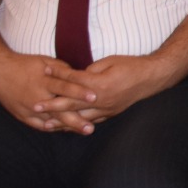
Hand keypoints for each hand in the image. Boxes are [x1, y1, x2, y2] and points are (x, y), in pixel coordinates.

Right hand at [0, 51, 91, 132]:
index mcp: (43, 80)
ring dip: (67, 126)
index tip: (95, 97)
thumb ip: (63, 70)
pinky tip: (65, 130)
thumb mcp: (45, 61)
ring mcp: (28, 108)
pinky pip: (39, 125)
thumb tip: (81, 77)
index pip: (64, 87)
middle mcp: (36, 96)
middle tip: (91, 128)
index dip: (79, 92)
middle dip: (75, 120)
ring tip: (83, 130)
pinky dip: (52, 128)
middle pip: (59, 110)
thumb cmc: (25, 64)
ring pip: (51, 121)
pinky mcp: (22, 115)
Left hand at [49, 53, 172, 127]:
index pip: (74, 79)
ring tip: (46, 124)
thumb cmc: (131, 66)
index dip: (58, 74)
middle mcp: (101, 100)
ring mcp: (106, 109)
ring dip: (62, 121)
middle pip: (72, 103)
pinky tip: (68, 127)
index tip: (44, 71)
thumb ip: (91, 70)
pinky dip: (78, 124)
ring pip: (79, 117)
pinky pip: (90, 121)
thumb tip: (77, 78)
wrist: (152, 78)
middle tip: (35, 106)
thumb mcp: (110, 61)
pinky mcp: (110, 114)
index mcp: (100, 84)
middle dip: (52, 105)